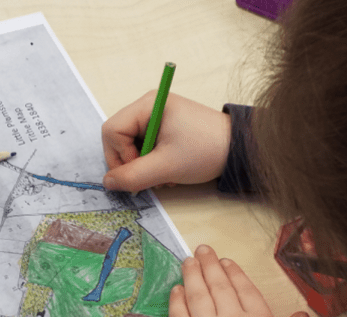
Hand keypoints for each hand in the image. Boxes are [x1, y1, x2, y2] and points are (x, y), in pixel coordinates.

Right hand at [101, 91, 231, 191]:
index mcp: (147, 104)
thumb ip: (133, 175)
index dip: (119, 155)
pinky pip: (142, 147)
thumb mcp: (166, 166)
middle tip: (149, 176)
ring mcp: (155, 118)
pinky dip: (150, 163)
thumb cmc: (206, 150)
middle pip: (117, 138)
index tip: (139, 169)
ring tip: (163, 175)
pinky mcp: (163, 129)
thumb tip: (107, 182)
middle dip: (130, 162)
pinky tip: (167, 170)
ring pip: (129, 146)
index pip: (111, 130)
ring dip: (141, 166)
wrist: (239, 149)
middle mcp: (148, 107)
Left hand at [169, 245, 309, 316]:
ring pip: (198, 295)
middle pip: (219, 286)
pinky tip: (176, 289)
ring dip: (192, 274)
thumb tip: (301, 314)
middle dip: (210, 265)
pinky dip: (177, 300)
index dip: (234, 273)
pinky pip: (179, 316)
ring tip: (188, 261)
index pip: (245, 289)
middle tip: (202, 249)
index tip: (226, 261)